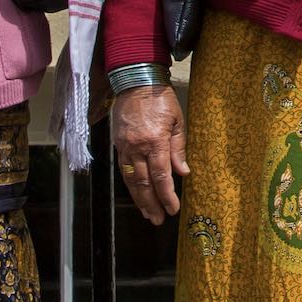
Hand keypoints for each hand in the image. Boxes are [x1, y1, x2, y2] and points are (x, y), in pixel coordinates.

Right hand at [111, 81, 189, 223]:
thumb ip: (178, 147)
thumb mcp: (177, 120)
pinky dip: (130, 185)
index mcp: (155, 140)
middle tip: (158, 220)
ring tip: (148, 213)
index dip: (167, 195)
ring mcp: (125, 146)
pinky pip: (124, 169)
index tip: (173, 208)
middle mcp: (137, 147)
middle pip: (143, 183)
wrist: (135, 81)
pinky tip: (137, 194)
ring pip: (131, 179)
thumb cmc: (160, 99)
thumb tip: (183, 172)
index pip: (161, 175)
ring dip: (139, 199)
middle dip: (152, 204)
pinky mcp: (118, 144)